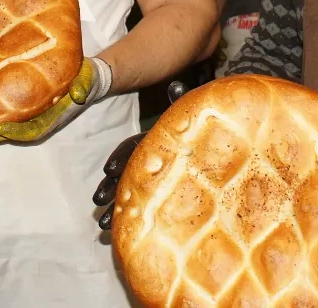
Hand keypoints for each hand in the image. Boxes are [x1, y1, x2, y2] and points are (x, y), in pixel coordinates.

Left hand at [0, 57, 112, 145]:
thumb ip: (83, 87)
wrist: (88, 77)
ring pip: (5, 127)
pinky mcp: (24, 106)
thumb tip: (79, 94)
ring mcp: (31, 115)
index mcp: (53, 117)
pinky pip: (5, 115)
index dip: (17, 132)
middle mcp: (40, 119)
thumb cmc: (86, 79)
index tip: (0, 129)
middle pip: (13, 134)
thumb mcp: (87, 81)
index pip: (33, 130)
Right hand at [92, 80, 187, 230]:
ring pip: (126, 193)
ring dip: (113, 208)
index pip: (131, 148)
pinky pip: (136, 207)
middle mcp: (146, 160)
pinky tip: (113, 234)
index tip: (109, 169)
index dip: (120, 157)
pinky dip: (124, 220)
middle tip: (98, 200)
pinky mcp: (155, 195)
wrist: (219, 140)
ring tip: (102, 225)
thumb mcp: (190, 114)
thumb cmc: (201, 128)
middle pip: (123, 173)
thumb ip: (180, 100)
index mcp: (151, 141)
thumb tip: (175, 83)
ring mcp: (149, 178)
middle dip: (109, 186)